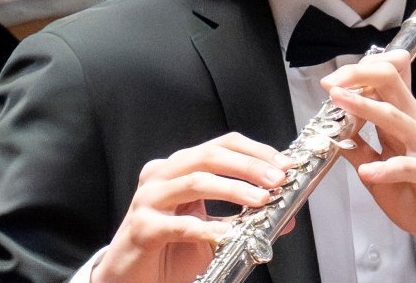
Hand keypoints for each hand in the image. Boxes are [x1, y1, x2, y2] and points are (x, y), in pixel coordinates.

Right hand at [91, 132, 285, 282]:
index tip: (284, 164)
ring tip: (260, 201)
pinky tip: (228, 235)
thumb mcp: (212, 233)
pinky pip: (179, 224)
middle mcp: (161, 176)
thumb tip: (286, 217)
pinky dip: (207, 228)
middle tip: (277, 179)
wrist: (130, 280)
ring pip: (195, 182)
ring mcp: (148, 200)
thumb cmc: (168, 252)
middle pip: (209, 156)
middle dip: (248, 166)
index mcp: (178, 169)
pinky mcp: (142, 227)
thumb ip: (244, 221)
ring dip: (233, 190)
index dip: (254, 151)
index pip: (220, 145)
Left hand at [325, 55, 415, 273]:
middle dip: (358, 75)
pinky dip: (387, 168)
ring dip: (364, 107)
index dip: (357, 73)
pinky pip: (410, 167)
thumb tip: (333, 135)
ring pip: (395, 116)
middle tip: (330, 83)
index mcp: (405, 120)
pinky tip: (369, 172)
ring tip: (339, 102)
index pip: (385, 79)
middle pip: (389, 81)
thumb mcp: (381, 175)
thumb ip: (361, 152)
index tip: (330, 82)